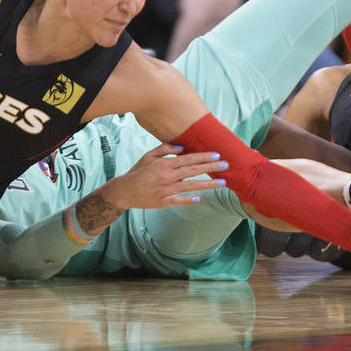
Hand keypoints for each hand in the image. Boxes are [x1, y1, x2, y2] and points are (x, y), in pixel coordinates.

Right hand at [100, 144, 228, 209]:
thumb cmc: (138, 172)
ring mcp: (167, 190)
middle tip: (226, 166)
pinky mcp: (164, 201)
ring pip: (191, 186)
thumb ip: (165, 150)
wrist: (125, 191)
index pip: (188, 159)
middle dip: (211, 168)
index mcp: (165, 164)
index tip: (217, 155)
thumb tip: (182, 148)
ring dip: (208, 184)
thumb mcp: (149, 156)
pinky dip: (189, 200)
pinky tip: (199, 198)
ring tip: (222, 183)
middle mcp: (168, 177)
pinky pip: (179, 200)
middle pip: (193, 171)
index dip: (204, 157)